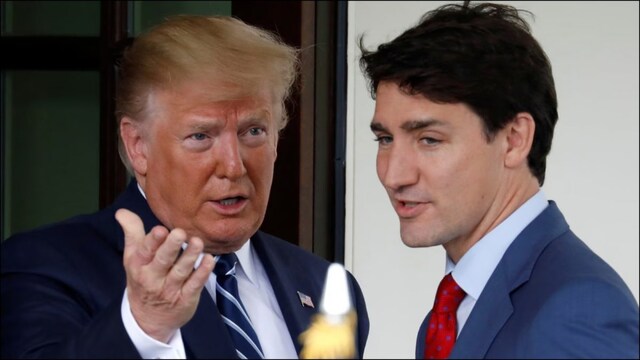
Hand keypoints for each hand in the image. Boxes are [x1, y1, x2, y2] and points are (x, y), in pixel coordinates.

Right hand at [115, 208, 214, 342]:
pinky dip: (202, 273)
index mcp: (139, 265)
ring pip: (180, 272)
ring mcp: (170, 289)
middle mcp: (153, 278)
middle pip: (163, 261)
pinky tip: (209, 260)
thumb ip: (132, 232)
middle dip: (171, 247)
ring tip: (198, 242)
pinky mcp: (186, 298)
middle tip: (180, 233)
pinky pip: (194, 285)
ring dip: (190, 257)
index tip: (161, 229)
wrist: (147, 319)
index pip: (145, 251)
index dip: (153, 240)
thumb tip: (122, 212)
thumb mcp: (132, 257)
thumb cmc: (142, 279)